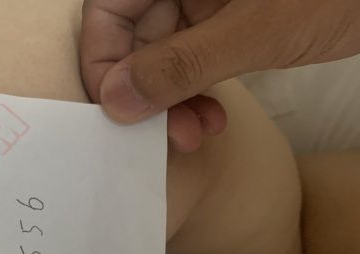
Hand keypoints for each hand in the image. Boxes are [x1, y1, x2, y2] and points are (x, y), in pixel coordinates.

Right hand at [80, 0, 359, 150]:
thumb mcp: (256, 31)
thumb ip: (182, 64)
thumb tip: (116, 100)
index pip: (107, 11)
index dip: (103, 62)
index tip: (118, 111)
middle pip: (130, 39)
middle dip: (146, 93)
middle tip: (170, 134)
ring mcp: (200, 2)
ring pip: (159, 59)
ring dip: (172, 103)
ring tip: (197, 132)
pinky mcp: (222, 23)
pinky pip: (189, 64)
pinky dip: (194, 96)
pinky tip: (211, 118)